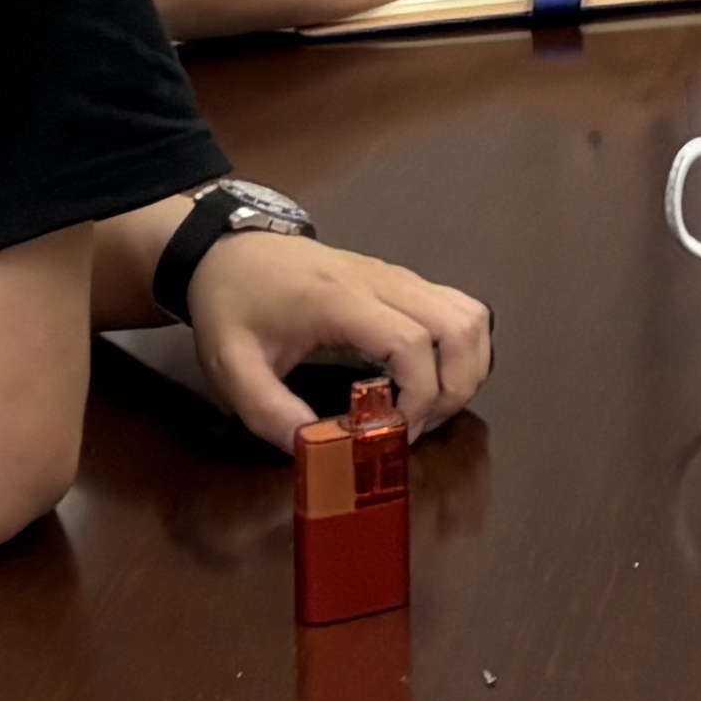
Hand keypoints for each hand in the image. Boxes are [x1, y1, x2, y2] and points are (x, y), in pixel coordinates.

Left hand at [185, 230, 493, 443]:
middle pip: (458, 325)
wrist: (231, 251)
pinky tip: (432, 377)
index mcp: (340, 301)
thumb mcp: (232, 367)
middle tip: (420, 426)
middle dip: (456, 387)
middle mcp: (383, 281)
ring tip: (431, 406)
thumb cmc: (233, 306)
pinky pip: (458, 307)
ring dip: (467, 366)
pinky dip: (461, 348)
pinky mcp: (404, 279)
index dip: (418, 395)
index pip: (410, 342)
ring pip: (469, 313)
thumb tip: (315, 449)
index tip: (394, 433)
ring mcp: (399, 276)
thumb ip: (270, 412)